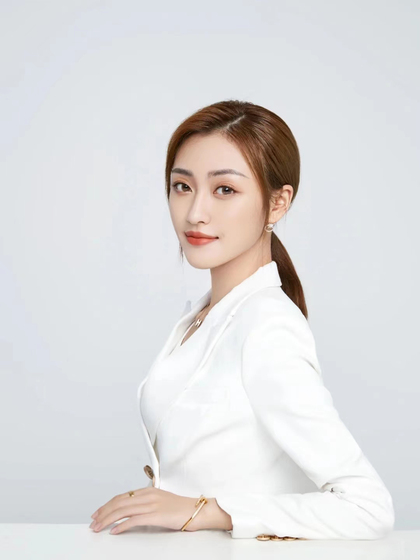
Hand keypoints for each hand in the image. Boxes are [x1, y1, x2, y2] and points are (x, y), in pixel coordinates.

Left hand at [89, 487, 207, 533]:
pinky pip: (134, 520)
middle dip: (103, 512)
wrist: (195, 511)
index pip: (122, 496)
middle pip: (119, 502)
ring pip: (123, 510)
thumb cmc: (179, 508)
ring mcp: (151, 504)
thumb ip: (146, 503)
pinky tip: (114, 531)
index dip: (107, 505)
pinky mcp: (156, 515)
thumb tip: (131, 512)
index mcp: (148, 491)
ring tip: (99, 528)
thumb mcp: (160, 500)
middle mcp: (148, 495)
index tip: (98, 513)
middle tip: (93, 522)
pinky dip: (121, 526)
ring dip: (107, 520)